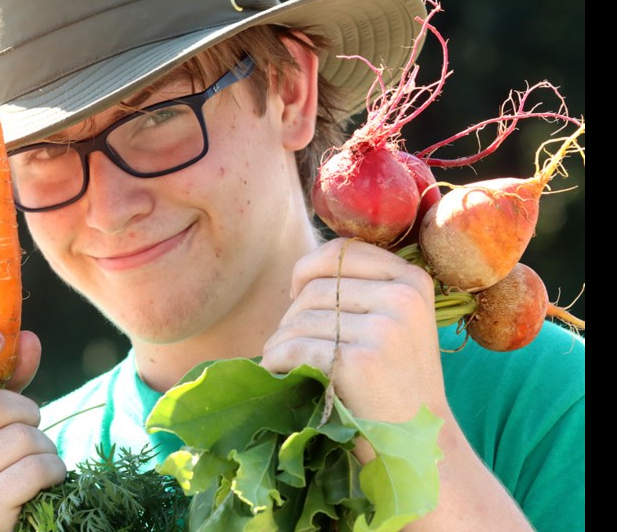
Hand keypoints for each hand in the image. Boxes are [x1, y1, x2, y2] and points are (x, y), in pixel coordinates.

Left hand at [262, 238, 449, 432]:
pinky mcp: (361, 361)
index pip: (341, 250)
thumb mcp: (398, 323)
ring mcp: (384, 329)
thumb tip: (299, 270)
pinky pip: (298, 348)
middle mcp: (402, 298)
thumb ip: (364, 289)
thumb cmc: (396, 383)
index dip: (307, 268)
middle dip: (291, 316)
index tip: (295, 293)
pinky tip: (276, 373)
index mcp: (412, 280)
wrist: (420, 445)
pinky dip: (278, 361)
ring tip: (281, 361)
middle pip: (316, 287)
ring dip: (280, 342)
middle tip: (288, 343)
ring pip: (302, 318)